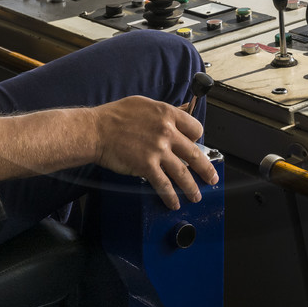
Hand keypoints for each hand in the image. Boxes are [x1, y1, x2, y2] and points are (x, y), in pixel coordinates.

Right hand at [91, 96, 218, 209]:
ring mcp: (158, 150)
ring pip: (183, 172)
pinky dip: (170, 196)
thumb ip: (164, 110)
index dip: (196, 139)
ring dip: (192, 187)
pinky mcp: (147, 166)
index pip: (195, 128)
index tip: (194, 146)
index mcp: (167, 114)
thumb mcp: (144, 104)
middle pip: (194, 153)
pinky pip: (164, 184)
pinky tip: (174, 202)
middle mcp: (166, 132)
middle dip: (206, 169)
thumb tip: (180, 110)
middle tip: (211, 178)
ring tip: (196, 196)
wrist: (96, 130)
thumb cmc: (115, 116)